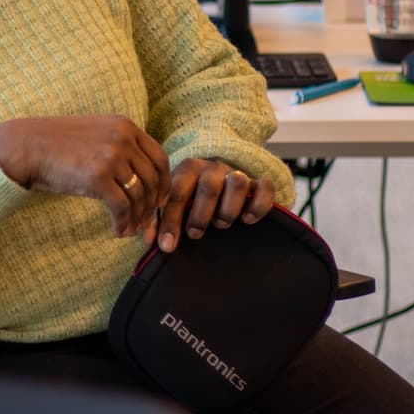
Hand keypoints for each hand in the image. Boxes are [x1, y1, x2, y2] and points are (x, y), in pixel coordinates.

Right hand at [0, 115, 171, 236]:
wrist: (26, 147)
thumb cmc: (56, 144)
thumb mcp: (95, 134)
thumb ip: (120, 146)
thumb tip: (140, 176)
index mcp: (125, 125)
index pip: (160, 157)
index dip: (164, 183)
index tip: (160, 200)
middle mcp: (122, 138)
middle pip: (153, 178)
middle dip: (152, 205)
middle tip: (146, 222)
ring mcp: (111, 157)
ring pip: (139, 195)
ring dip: (137, 217)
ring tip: (130, 229)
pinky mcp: (97, 177)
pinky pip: (121, 207)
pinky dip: (122, 223)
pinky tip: (117, 231)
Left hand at [149, 158, 275, 253]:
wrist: (217, 179)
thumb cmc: (190, 196)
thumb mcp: (174, 204)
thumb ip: (160, 220)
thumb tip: (149, 240)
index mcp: (187, 169)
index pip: (176, 192)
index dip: (170, 220)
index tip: (167, 245)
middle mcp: (212, 168)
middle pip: (208, 187)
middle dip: (200, 215)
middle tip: (194, 234)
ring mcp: (236, 173)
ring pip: (237, 183)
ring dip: (228, 209)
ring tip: (220, 225)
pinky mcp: (257, 182)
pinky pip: (264, 187)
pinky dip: (258, 204)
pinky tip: (248, 220)